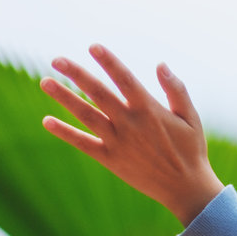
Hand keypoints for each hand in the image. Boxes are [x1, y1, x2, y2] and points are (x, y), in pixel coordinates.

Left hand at [39, 43, 224, 226]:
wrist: (186, 189)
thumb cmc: (191, 150)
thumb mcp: (191, 118)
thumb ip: (176, 90)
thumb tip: (160, 64)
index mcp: (150, 110)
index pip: (124, 79)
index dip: (109, 62)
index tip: (93, 47)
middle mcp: (130, 124)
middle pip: (98, 93)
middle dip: (77, 74)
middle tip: (57, 60)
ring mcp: (118, 142)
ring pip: (86, 115)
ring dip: (64, 98)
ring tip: (45, 82)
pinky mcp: (111, 159)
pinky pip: (83, 143)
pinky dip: (65, 133)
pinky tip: (47, 121)